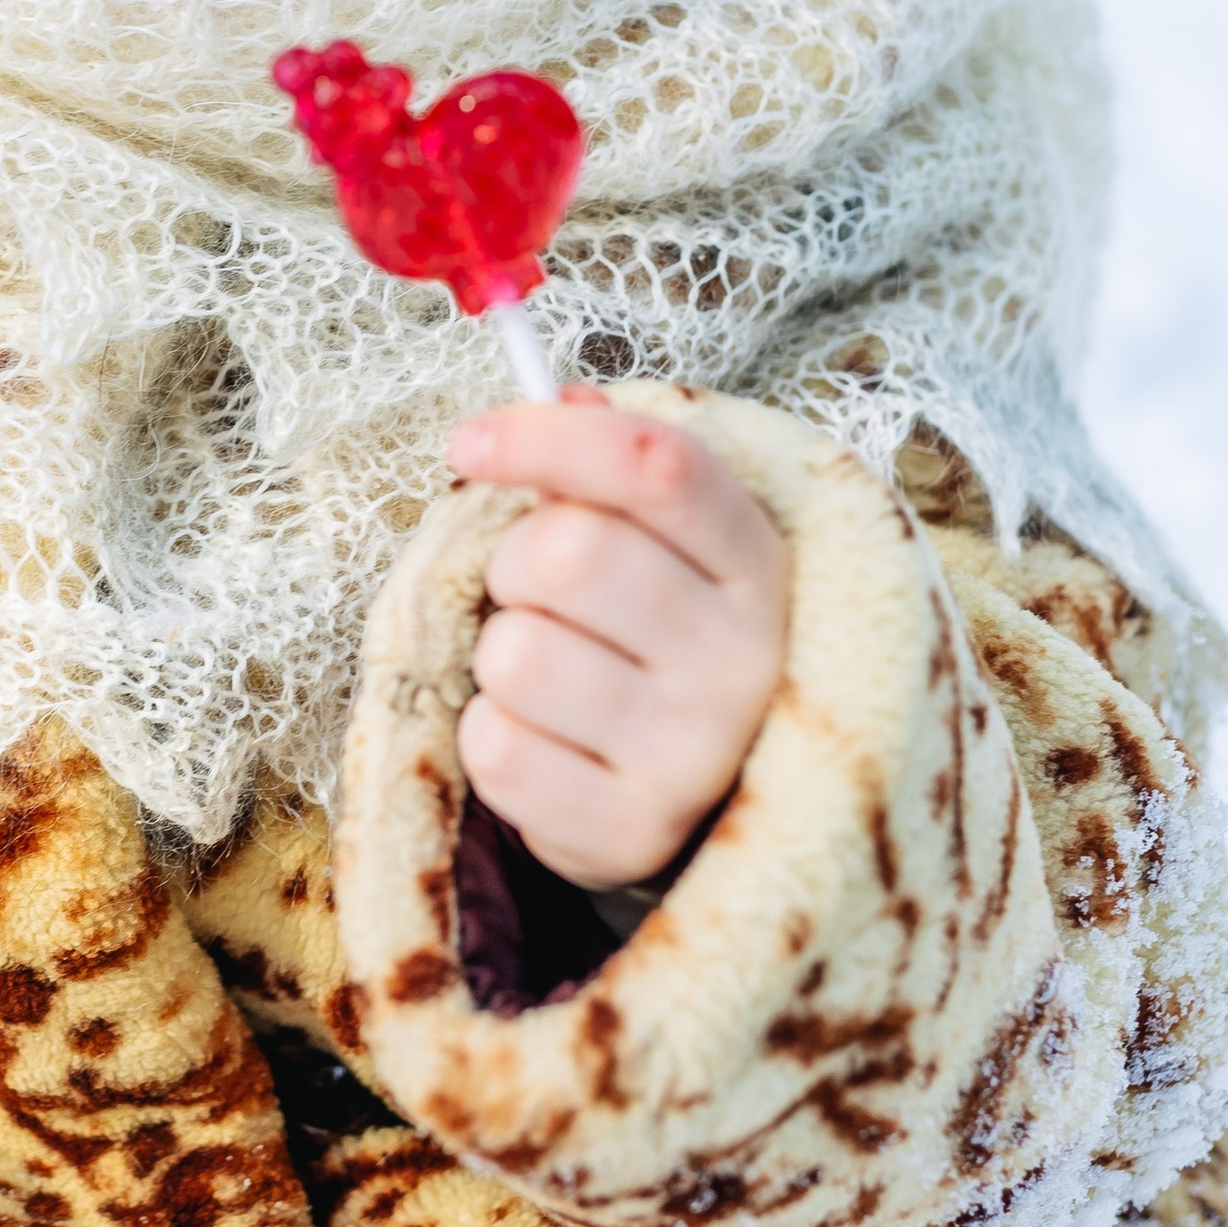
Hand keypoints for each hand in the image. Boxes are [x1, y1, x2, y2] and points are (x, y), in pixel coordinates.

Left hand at [445, 394, 787, 894]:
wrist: (710, 800)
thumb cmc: (663, 639)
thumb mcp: (669, 546)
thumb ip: (615, 470)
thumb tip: (558, 395)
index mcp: (759, 563)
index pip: (656, 465)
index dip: (546, 439)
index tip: (468, 443)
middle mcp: (746, 659)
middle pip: (567, 553)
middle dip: (515, 561)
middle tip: (534, 590)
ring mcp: (695, 755)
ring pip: (518, 654)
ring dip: (503, 654)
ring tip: (554, 673)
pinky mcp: (631, 832)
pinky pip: (495, 747)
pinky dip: (494, 734)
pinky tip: (549, 740)